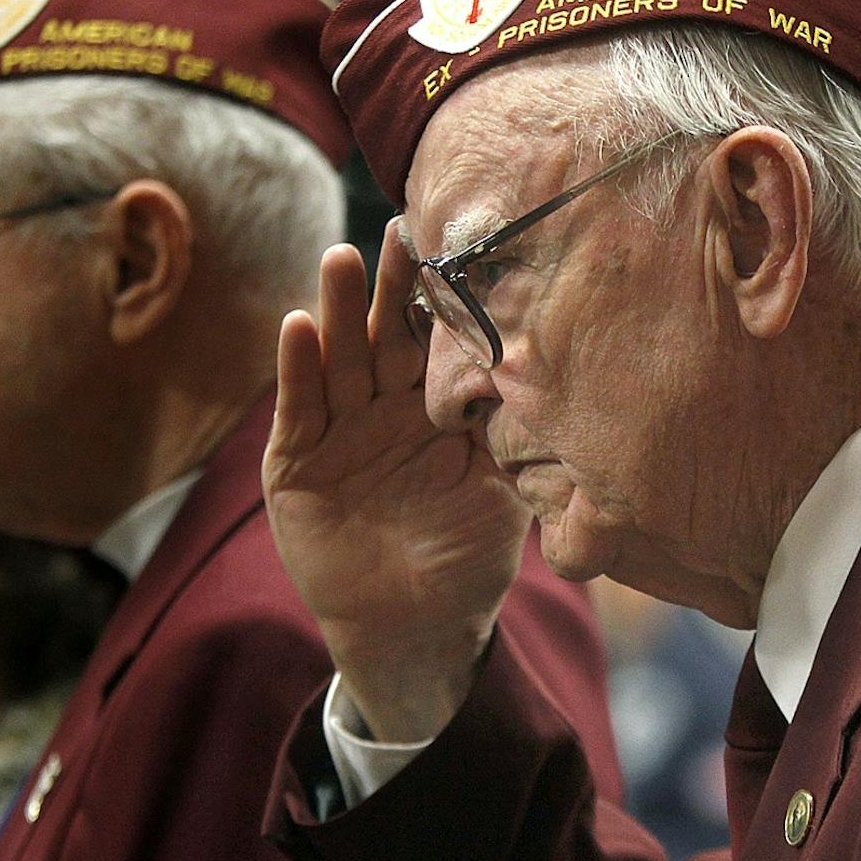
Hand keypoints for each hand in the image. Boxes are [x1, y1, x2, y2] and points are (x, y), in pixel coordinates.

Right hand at [264, 225, 528, 740]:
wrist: (418, 628)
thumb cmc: (468, 559)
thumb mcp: (507, 494)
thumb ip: (521, 439)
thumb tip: (565, 382)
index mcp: (435, 408)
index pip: (436, 341)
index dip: (442, 299)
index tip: (457, 245)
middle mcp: (384, 408)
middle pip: (385, 335)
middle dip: (388, 286)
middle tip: (397, 231)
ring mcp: (337, 431)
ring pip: (339, 359)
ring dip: (338, 310)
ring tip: (340, 259)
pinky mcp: (295, 462)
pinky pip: (299, 409)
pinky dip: (297, 369)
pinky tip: (298, 324)